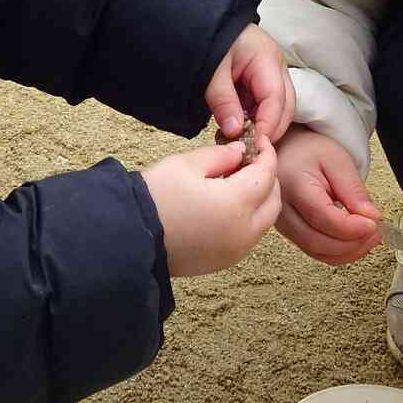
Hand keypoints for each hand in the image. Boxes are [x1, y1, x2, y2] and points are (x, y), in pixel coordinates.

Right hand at [142, 138, 280, 275]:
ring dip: (260, 200)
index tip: (258, 140)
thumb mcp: (186, 164)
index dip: (266, 154)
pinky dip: (248, 219)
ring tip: (237, 181)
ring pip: (264, 222)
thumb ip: (220, 156)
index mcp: (237, 204)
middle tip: (251, 160)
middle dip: (268, 178)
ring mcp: (234, 251)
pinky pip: (247, 237)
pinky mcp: (222, 262)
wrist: (128, 238)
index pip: (267, 174)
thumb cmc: (155, 197)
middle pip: (273, 201)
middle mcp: (243, 232)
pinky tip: (227, 204)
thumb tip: (240, 152)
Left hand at [203, 24, 294, 144]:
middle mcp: (275, 66)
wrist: (199, 22)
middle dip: (269, 129)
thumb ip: (222, 101)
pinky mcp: (260, 79)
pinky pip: (263, 104)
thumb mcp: (210, 70)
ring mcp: (270, 72)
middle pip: (285, 106)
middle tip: (247, 147)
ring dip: (260, 125)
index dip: (267, 125)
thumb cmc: (207, 37)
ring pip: (277, 108)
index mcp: (266, 58)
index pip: (276, 99)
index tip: (253, 145)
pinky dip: (253, 118)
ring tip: (237, 138)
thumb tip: (235, 131)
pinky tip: (236, 126)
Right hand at [272, 128, 382, 264]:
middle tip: (376, 232)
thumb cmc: (309, 152)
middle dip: (353, 244)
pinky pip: (316, 252)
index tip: (374, 223)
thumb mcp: (337, 160)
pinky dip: (339, 253)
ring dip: (348, 252)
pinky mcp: (292, 234)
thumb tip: (372, 217)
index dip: (352, 227)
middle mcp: (284, 210)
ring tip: (370, 237)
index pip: (323, 217)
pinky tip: (355, 241)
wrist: (289, 153)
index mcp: (294, 186)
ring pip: (318, 252)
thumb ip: (354, 189)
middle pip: (318, 242)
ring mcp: (285, 225)